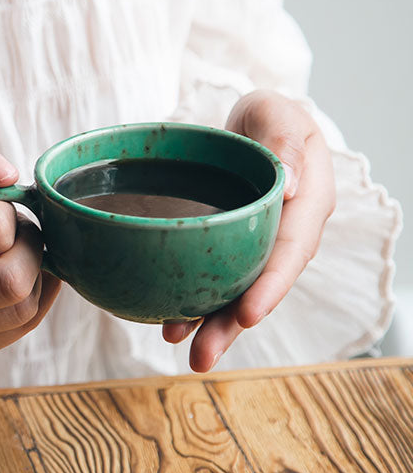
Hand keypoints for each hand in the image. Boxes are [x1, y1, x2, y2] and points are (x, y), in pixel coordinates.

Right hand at [0, 129, 60, 388]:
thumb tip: (9, 173)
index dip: (10, 211)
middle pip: (12, 280)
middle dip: (31, 246)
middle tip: (16, 231)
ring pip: (22, 310)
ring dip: (36, 274)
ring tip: (15, 254)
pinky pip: (17, 331)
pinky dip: (32, 300)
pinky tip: (15, 278)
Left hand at [163, 90, 335, 371]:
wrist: (252, 125)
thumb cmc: (270, 117)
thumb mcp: (280, 115)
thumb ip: (285, 142)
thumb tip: (289, 186)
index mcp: (307, 208)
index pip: (291, 253)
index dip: (271, 287)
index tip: (247, 315)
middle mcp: (284, 236)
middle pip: (260, 287)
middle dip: (231, 326)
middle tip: (202, 357)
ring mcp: (256, 247)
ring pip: (234, 292)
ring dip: (208, 324)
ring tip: (177, 346)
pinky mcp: (229, 249)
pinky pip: (213, 279)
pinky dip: (191, 301)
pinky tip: (166, 320)